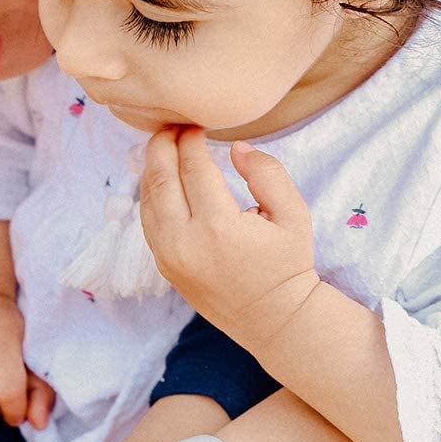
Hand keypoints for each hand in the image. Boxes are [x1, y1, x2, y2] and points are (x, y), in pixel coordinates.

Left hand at [140, 126, 319, 348]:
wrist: (270, 317)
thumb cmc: (286, 263)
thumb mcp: (293, 215)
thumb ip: (268, 174)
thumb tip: (235, 147)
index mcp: (219, 226)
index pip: (193, 168)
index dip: (191, 140)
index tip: (195, 124)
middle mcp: (184, 241)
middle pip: (160, 179)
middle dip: (161, 146)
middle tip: (170, 126)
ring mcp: (168, 256)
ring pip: (147, 200)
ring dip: (151, 168)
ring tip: (164, 146)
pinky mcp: (163, 266)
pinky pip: (147, 221)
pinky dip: (150, 194)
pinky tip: (162, 177)